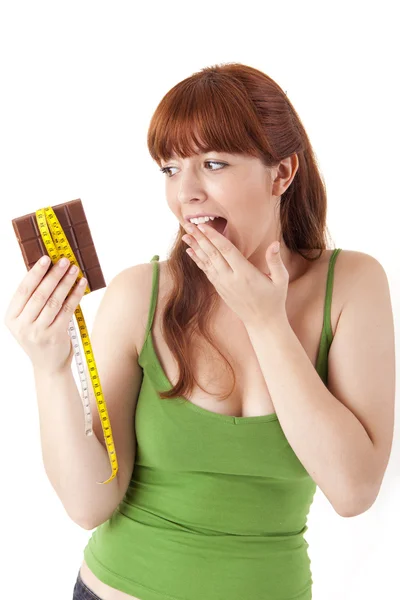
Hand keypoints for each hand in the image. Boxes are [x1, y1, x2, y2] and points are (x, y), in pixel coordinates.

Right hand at [4, 255, 86, 373]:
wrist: (48, 366)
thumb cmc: (39, 336)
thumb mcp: (27, 321)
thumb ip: (32, 300)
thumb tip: (47, 270)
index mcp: (11, 318)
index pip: (23, 290)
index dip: (35, 273)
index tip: (46, 259)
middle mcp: (22, 326)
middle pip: (40, 294)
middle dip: (53, 275)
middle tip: (63, 260)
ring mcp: (38, 332)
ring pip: (54, 301)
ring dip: (65, 282)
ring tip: (73, 269)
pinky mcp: (55, 335)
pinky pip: (67, 310)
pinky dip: (75, 294)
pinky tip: (80, 284)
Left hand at [181, 221, 288, 328]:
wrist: (262, 322)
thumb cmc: (273, 299)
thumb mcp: (280, 280)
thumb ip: (275, 261)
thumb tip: (274, 243)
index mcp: (245, 274)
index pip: (227, 251)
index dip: (214, 237)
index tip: (204, 226)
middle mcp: (230, 279)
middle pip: (212, 254)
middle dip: (200, 239)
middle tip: (189, 225)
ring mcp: (223, 285)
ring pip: (206, 262)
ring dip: (196, 248)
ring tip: (185, 235)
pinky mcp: (220, 289)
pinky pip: (206, 271)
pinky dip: (198, 260)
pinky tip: (190, 251)